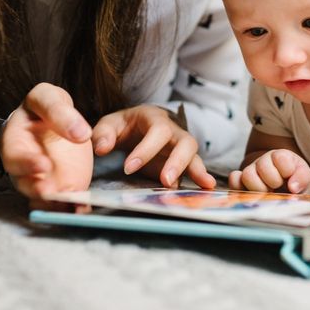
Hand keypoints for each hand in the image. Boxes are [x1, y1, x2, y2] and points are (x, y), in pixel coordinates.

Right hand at [1, 82, 94, 207]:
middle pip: (24, 182)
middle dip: (37, 189)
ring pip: (42, 197)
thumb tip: (80, 133)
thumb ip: (60, 111)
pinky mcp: (59, 188)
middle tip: (50, 192)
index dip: (27, 163)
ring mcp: (41, 180)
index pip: (15, 154)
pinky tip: (81, 210)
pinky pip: (61, 202)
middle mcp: (23, 166)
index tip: (44, 165)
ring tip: (69, 205)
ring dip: (54, 204)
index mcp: (14, 140)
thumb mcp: (49, 98)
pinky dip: (70, 208)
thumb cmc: (46, 108)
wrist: (54, 121)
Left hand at [92, 105, 214, 189]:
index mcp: (155, 119)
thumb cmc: (126, 126)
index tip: (128, 168)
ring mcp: (181, 148)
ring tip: (203, 186)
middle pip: (185, 142)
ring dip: (197, 171)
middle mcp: (174, 132)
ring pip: (194, 156)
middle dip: (177, 162)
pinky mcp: (183, 163)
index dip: (146, 149)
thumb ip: (103, 133)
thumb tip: (101, 149)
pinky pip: (194, 169)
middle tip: (165, 181)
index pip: (157, 131)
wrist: (140, 126)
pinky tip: (207, 190)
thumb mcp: (111, 124)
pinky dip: (201, 179)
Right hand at [228, 149, 309, 193]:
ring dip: (259, 188)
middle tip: (279, 188)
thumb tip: (293, 187)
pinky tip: (252, 195)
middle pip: (263, 167)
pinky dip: (240, 188)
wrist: (283, 187)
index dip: (286, 171)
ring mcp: (251, 170)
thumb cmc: (294, 182)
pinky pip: (234, 180)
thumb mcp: (304, 178)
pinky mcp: (240, 181)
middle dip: (273, 181)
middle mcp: (263, 161)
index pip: (280, 158)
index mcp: (281, 157)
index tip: (290, 179)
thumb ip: (302, 178)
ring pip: (247, 175)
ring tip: (268, 194)